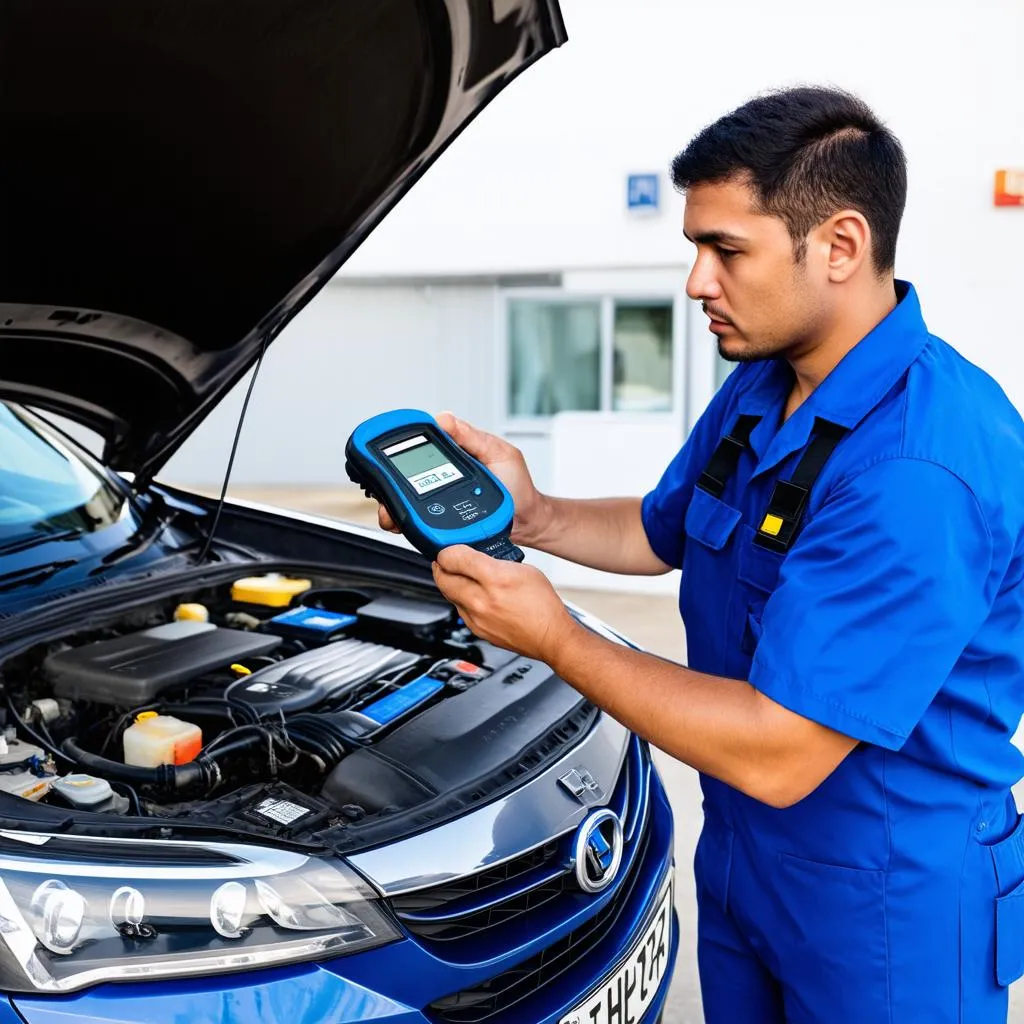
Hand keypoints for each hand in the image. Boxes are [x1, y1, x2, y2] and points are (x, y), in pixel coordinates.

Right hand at [377, 412, 548, 546]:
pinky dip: (407, 526)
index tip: (387, 449)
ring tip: (393, 513)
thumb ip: (472, 437)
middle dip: (387, 484)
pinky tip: (408, 526)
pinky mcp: (441, 523)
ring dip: (393, 508)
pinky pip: (418, 525)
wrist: (529, 522)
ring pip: (404, 504)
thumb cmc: (518, 486)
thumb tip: (443, 420)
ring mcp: (439, 501)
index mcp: (453, 455)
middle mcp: (441, 477)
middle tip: (385, 489)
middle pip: (403, 478)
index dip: (398, 447)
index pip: (418, 446)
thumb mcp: (499, 453)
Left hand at [431, 545, 577, 663]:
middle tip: (445, 560)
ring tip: (458, 575)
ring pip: (448, 595)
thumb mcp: (524, 569)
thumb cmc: (543, 605)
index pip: (453, 558)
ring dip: (449, 583)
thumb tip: (476, 558)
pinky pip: (459, 609)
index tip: (449, 549)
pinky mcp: (476, 630)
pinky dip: (460, 599)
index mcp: (496, 578)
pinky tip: (471, 594)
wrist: (550, 637)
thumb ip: (496, 561)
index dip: (447, 550)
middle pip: (442, 578)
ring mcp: (477, 618)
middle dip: (441, 566)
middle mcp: (482, 600)